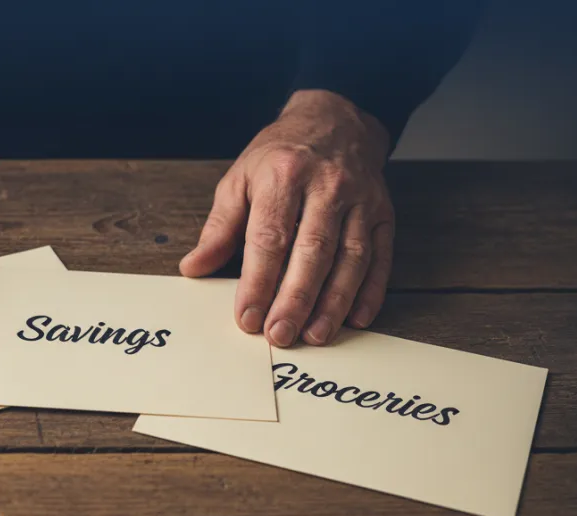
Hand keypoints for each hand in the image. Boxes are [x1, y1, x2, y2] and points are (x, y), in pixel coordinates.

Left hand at [180, 89, 394, 346]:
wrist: (335, 120)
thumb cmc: (280, 156)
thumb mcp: (240, 180)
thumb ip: (219, 228)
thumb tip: (193, 268)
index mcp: (284, 175)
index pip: (270, 238)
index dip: (258, 282)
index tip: (247, 316)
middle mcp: (327, 186)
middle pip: (313, 251)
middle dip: (295, 299)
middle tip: (280, 334)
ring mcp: (360, 200)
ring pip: (350, 258)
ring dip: (333, 302)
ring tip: (315, 335)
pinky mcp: (383, 213)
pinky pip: (380, 257)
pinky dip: (371, 291)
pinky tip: (356, 318)